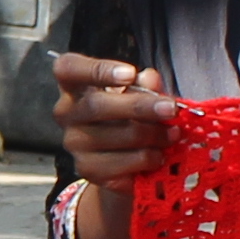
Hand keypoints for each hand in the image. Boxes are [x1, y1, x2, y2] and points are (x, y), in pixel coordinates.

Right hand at [49, 53, 174, 195]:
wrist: (120, 159)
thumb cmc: (127, 115)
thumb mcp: (137, 93)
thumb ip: (144, 84)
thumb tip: (150, 79)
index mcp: (73, 85)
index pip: (68, 69)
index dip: (97, 69)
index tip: (130, 74)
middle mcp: (66, 113)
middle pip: (95, 105)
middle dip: (138, 106)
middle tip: (170, 109)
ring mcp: (74, 143)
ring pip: (114, 136)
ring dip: (151, 135)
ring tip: (173, 134)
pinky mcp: (87, 169)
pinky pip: (122, 163)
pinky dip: (147, 159)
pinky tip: (159, 155)